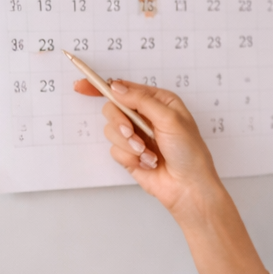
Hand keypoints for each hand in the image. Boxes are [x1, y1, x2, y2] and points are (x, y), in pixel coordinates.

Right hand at [74, 79, 222, 219]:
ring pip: (111, 131)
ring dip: (129, 144)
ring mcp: (137, 136)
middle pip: (112, 108)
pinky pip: (115, 150)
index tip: (82, 86)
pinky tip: (148, 163)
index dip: (102, 86)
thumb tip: (117, 88)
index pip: (124, 88)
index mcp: (158, 102)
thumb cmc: (190, 153)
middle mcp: (145, 117)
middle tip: (132, 133)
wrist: (189, 187)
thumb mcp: (170, 119)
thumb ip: (141, 101)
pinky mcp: (130, 155)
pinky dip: (130, 158)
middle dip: (120, 123)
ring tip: (147, 153)